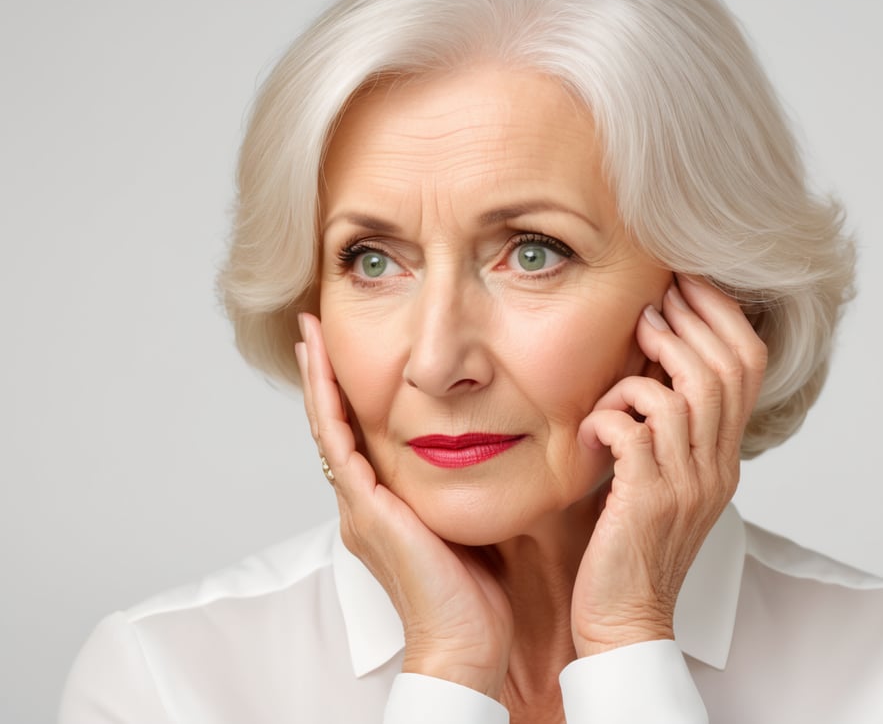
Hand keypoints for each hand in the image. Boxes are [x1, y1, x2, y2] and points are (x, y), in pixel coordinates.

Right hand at [296, 313, 512, 697]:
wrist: (464, 640)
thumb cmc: (472, 594)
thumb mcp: (463, 522)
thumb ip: (457, 489)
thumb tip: (481, 454)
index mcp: (381, 507)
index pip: (357, 438)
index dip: (346, 394)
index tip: (343, 354)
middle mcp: (361, 503)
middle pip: (333, 426)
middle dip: (322, 378)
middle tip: (314, 333)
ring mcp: (357, 506)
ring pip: (327, 428)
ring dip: (317, 380)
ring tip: (310, 337)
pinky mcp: (364, 509)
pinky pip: (338, 445)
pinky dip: (326, 404)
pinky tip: (320, 370)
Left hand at [571, 275, 766, 656]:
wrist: (625, 619)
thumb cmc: (633, 545)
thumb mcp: (664, 479)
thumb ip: (666, 428)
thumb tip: (647, 365)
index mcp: (723, 458)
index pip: (748, 369)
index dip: (722, 318)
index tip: (689, 285)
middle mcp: (715, 467)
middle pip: (723, 371)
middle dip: (690, 322)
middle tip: (655, 300)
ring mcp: (685, 485)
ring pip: (684, 396)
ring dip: (649, 364)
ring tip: (627, 349)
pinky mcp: (646, 501)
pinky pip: (634, 434)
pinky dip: (609, 417)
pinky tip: (592, 431)